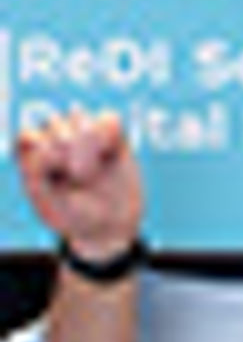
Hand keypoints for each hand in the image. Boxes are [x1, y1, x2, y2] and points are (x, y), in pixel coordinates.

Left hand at [15, 111, 142, 262]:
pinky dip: (109, 133)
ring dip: (89, 141)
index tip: (58, 170)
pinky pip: (109, 118)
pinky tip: (111, 152)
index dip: (44, 147)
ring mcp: (84, 139)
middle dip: (70, 147)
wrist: (112, 225)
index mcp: (34, 159)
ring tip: (96, 167)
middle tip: (82, 176)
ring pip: (80, 116)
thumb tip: (39, 142)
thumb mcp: (48, 203)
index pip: (30, 136)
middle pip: (55, 123)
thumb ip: (35, 174)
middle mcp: (56, 144)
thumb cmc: (75, 217)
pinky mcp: (112, 138)